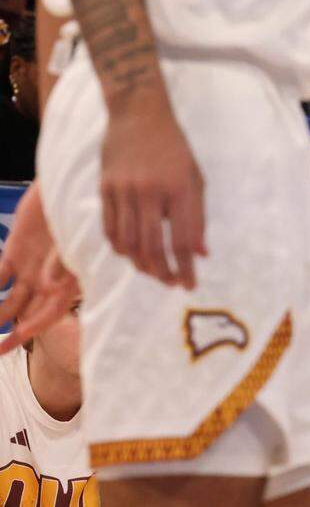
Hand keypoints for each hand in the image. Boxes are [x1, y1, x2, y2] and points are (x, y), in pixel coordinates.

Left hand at [0, 183, 79, 352]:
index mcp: (70, 280)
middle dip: (7, 332)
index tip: (6, 345)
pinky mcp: (15, 251)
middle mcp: (50, 279)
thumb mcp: (79, 236)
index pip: (48, 313)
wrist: (72, 181)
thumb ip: (62, 261)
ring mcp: (31, 266)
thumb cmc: (84, 208)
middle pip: (25, 313)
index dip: (28, 331)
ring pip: (8, 300)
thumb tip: (47, 285)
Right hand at [101, 96, 205, 288]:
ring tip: (154, 272)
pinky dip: (120, 248)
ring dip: (141, 265)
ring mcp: (124, 190)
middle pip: (153, 246)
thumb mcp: (195, 178)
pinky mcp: (105, 188)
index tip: (191, 284)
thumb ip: (198, 216)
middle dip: (163, 272)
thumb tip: (200, 254)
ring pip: (128, 242)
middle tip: (172, 284)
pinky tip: (131, 255)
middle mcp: (151, 191)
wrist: (138, 114)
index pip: (182, 239)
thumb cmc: (174, 148)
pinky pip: (110, 229)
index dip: (186, 267)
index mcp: (180, 188)